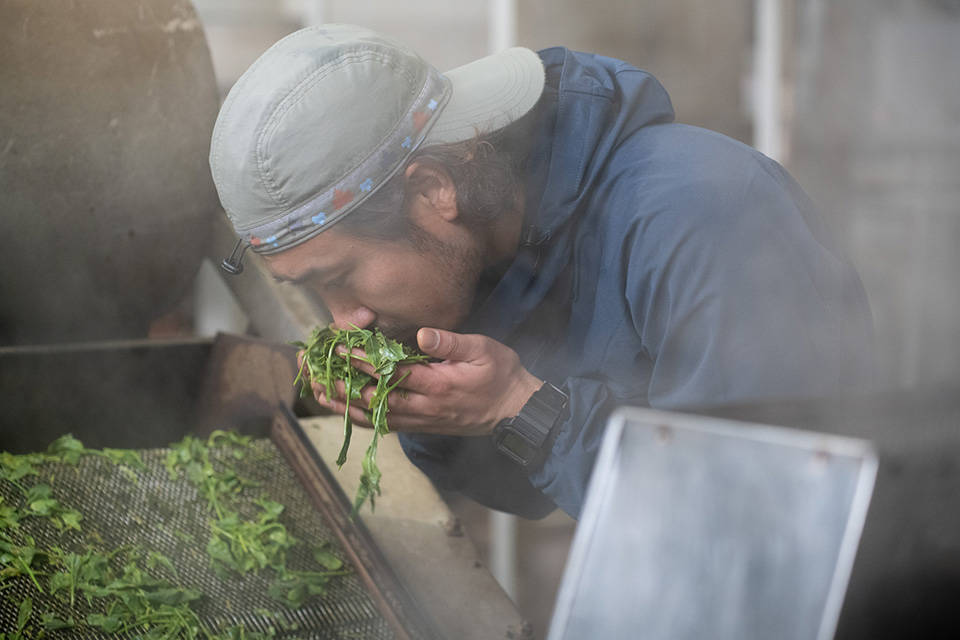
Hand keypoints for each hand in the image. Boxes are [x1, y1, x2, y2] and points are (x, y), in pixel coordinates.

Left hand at [310, 328, 541, 435]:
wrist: (514, 411)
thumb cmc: (500, 375)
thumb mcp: (485, 350)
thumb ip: (452, 343)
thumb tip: (422, 334)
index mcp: (437, 385)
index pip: (391, 373)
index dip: (363, 361)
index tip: (340, 348)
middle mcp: (423, 407)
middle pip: (373, 398)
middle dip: (342, 384)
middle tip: (314, 371)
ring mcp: (420, 420)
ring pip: (374, 416)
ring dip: (344, 405)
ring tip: (318, 393)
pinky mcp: (420, 426)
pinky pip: (384, 425)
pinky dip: (360, 418)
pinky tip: (342, 409)